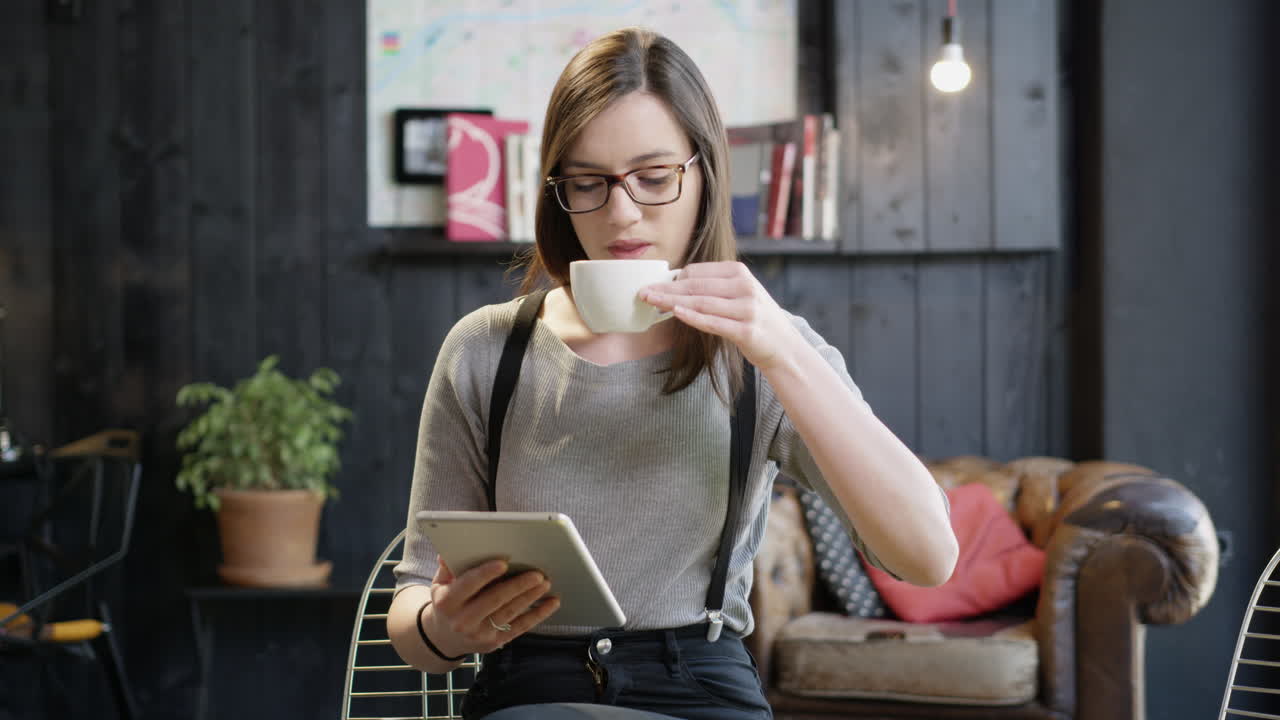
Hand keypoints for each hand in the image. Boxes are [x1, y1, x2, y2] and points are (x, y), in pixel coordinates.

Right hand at [425, 556, 559, 654]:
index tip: (503, 563)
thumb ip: (447, 567)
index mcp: (447, 602)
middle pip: (494, 600)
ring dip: (530, 597)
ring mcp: (479, 634)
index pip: (467, 585)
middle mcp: (462, 620)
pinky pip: (520, 627)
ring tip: (545, 583)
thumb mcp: (439, 585)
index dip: (485, 574)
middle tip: (536, 574)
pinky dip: (538, 615)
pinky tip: (551, 603)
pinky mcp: (494, 642)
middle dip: (517, 586)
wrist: (444, 639)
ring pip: (510, 613)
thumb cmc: (446, 604)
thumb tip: (449, 552)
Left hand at [638, 261, 802, 370]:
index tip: (654, 285)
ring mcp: (746, 309)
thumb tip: (675, 284)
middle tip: (643, 292)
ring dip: (672, 302)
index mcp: (739, 272)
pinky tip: (676, 313)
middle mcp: (744, 287)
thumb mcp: (739, 294)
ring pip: (701, 303)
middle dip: (666, 289)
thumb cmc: (755, 319)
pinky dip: (693, 317)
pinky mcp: (746, 331)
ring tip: (651, 302)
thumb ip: (713, 287)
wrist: (784, 346)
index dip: (672, 279)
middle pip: (695, 286)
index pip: (697, 272)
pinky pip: (713, 322)